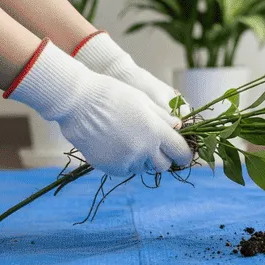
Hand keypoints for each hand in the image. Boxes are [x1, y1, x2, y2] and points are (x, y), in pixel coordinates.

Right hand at [5, 40, 192, 175]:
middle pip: (164, 165)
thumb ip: (163, 118)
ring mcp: (126, 160)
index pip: (180, 152)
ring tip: (134, 143)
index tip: (185, 154)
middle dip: (165, 158)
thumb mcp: (145, 101)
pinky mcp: (109, 167)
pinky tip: (119, 148)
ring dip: (145, 160)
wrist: (78, 101)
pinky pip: (125, 170)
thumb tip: (178, 129)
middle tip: (159, 149)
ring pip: (144, 168)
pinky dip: (127, 163)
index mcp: (156, 131)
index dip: (186, 154)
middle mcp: (144, 149)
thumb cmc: (114, 94)